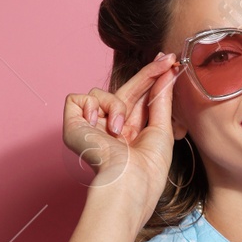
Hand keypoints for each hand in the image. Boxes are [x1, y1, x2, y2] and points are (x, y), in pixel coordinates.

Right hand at [63, 52, 181, 207]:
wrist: (128, 182)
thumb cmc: (147, 168)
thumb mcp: (162, 129)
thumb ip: (161, 98)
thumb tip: (168, 73)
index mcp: (130, 135)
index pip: (139, 99)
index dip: (151, 79)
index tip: (168, 62)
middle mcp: (110, 130)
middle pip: (125, 91)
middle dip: (147, 74)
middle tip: (167, 59)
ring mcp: (91, 127)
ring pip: (102, 94)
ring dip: (115, 106)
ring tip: (119, 131)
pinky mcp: (73, 125)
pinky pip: (78, 98)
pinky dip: (92, 108)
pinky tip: (99, 128)